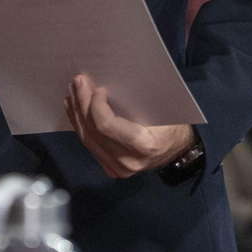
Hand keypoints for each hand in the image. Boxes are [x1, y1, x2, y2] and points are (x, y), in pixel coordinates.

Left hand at [64, 74, 194, 177]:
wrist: (179, 149)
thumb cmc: (172, 124)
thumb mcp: (160, 109)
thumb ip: (134, 100)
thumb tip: (105, 81)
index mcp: (142, 145)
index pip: (105, 125)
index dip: (95, 105)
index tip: (97, 88)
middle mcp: (128, 161)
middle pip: (93, 131)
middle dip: (82, 104)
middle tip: (77, 82)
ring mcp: (118, 169)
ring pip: (87, 139)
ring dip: (77, 114)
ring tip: (72, 93)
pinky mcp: (112, 170)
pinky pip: (90, 146)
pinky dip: (81, 126)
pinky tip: (76, 112)